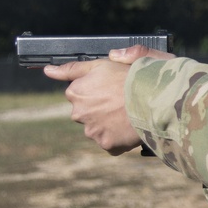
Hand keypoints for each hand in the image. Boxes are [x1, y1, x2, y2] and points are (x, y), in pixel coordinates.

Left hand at [44, 45, 172, 154]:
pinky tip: (130, 127)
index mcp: (76, 90)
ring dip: (109, 124)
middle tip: (121, 101)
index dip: (96, 89)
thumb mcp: (105, 63)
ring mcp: (93, 130)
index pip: (78, 93)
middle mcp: (79, 112)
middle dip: (100, 108)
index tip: (110, 88)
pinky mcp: (107, 144)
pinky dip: (119, 137)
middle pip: (86, 112)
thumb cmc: (134, 76)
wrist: (157, 97)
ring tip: (128, 114)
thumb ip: (77, 66)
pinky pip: (111, 142)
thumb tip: (49, 70)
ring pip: (98, 128)